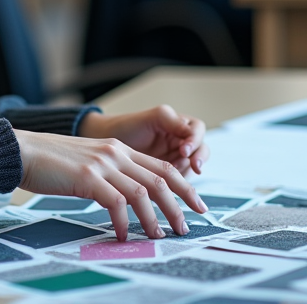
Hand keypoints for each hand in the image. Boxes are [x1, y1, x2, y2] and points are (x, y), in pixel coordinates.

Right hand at [14, 129, 207, 241]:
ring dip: (153, 219)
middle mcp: (115, 153)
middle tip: (184, 228)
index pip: (161, 167)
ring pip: (142, 192)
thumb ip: (109, 174)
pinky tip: (120, 235)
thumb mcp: (88, 163)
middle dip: (177, 206)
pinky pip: (115, 203)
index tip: (196, 205)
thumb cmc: (51, 162)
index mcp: (118, 148)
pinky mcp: (87, 176)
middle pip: (160, 179)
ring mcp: (102, 164)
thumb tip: (127, 200)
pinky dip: (122, 222)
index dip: (183, 187)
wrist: (22, 151)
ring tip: (157, 236)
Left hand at [79, 106, 208, 175]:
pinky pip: (179, 182)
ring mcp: (174, 158)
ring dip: (187, 173)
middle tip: (193, 167)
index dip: (194, 141)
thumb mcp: (150, 118)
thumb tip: (189, 129)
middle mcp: (179, 141)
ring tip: (173, 177)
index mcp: (177, 124)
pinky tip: (166, 187)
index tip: (184, 150)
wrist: (105, 143)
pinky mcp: (165, 175)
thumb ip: (169, 120)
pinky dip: (176, 185)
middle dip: (198, 159)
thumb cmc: (126, 126)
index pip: (197, 131)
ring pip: (192, 167)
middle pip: (201, 150)